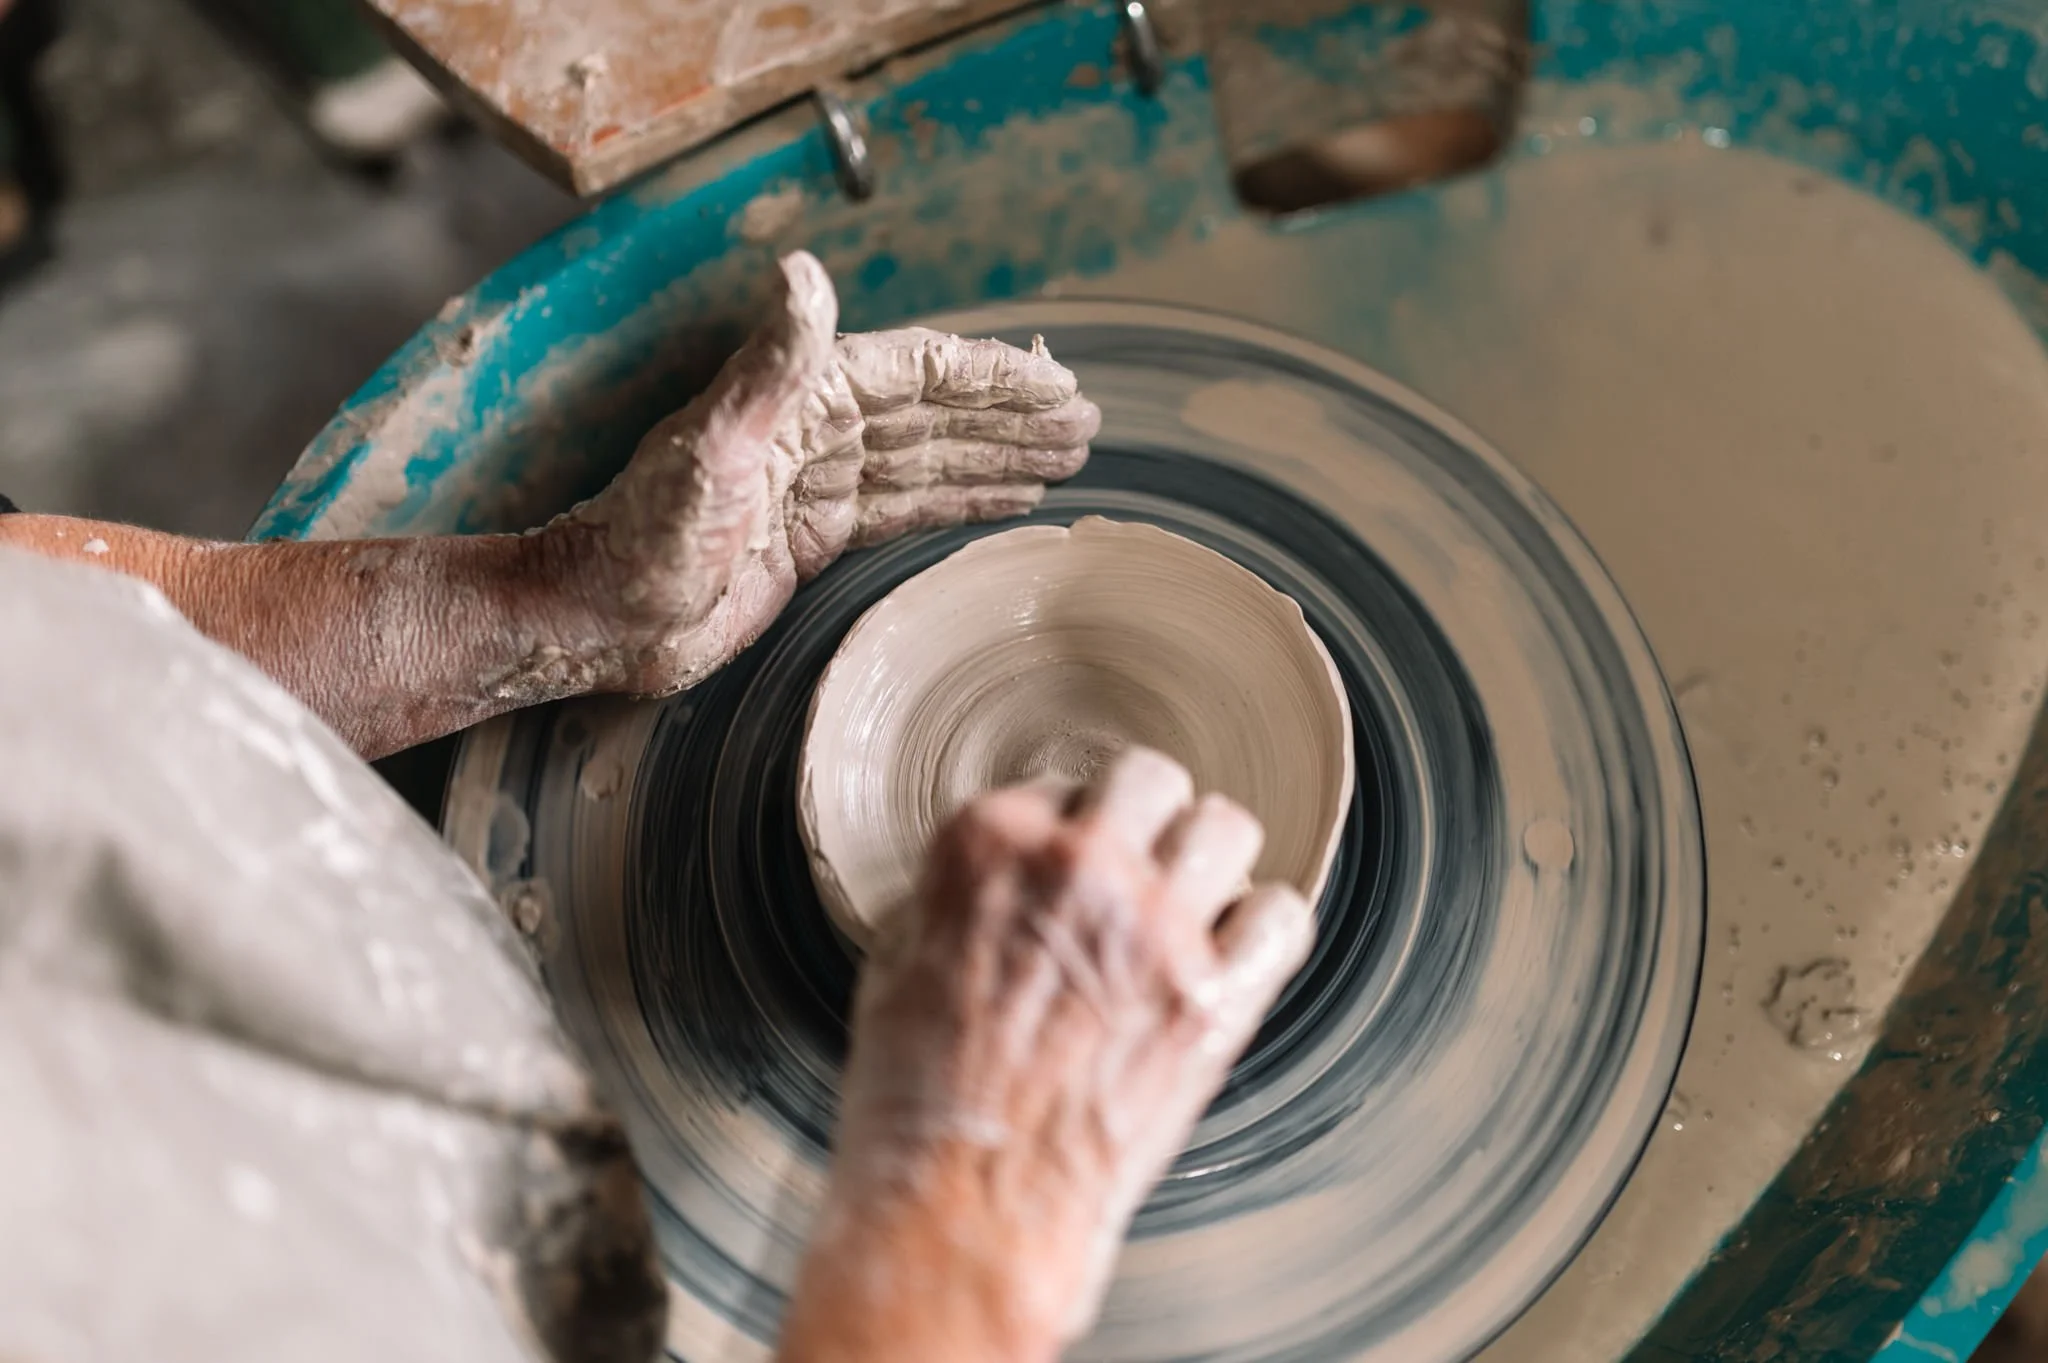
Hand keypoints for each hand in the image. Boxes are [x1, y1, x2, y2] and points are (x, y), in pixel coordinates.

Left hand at [555, 250, 1098, 695]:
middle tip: (1086, 418)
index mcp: (800, 400)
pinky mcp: (816, 540)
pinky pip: (906, 510)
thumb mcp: (708, 447)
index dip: (991, 377)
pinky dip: (961, 501)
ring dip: (999, 456)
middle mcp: (816, 433)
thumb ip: (768, 365)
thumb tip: (806, 273)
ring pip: (931, 462)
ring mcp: (819, 486)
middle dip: (1013, 415)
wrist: (602, 622)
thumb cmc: (641, 538)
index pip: (917, 375)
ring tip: (1069, 456)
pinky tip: (1007, 501)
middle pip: (937, 415)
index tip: (1057, 379)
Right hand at [777, 749, 1315, 1362]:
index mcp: (989, 841)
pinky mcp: (1212, 999)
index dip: (1069, 830)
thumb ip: (955, 890)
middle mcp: (1079, 865)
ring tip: (1192, 905)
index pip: (1062, 783)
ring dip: (1210, 863)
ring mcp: (1155, 928)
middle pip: (1152, 780)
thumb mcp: (893, 959)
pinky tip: (1232, 957)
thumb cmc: (914, 1096)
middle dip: (1146, 822)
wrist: (961, 1205)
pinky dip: (1261, 933)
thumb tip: (1000, 870)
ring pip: (1227, 827)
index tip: (1069, 871)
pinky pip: (1279, 916)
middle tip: (1139, 870)